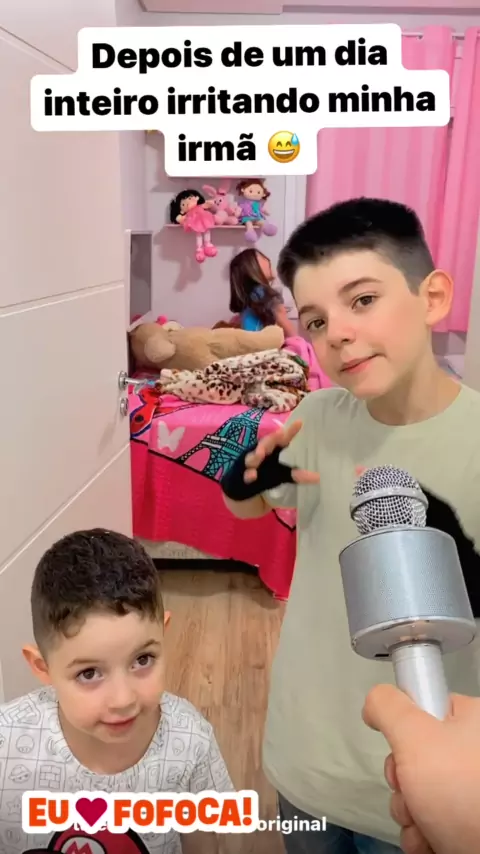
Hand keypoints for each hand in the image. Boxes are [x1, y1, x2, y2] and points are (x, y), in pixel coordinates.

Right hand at [243, 419, 318, 485]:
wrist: (242, 486)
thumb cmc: (265, 474)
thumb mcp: (283, 475)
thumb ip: (298, 475)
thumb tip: (318, 478)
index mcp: (272, 450)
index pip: (282, 439)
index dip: (290, 431)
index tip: (300, 423)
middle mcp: (260, 453)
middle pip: (265, 443)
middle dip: (271, 439)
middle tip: (280, 433)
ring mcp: (249, 463)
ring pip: (252, 457)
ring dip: (255, 456)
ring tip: (260, 455)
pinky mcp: (240, 473)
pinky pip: (244, 474)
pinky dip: (248, 475)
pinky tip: (251, 476)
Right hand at [363, 684, 479, 853]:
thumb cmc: (462, 789)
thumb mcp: (415, 735)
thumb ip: (389, 708)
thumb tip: (374, 700)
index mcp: (471, 722)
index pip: (423, 712)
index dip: (402, 733)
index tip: (400, 751)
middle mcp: (471, 756)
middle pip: (413, 758)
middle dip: (402, 783)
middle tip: (412, 792)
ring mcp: (468, 793)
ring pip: (415, 794)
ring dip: (407, 812)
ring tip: (422, 824)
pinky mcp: (463, 826)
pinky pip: (427, 823)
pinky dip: (419, 834)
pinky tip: (428, 840)